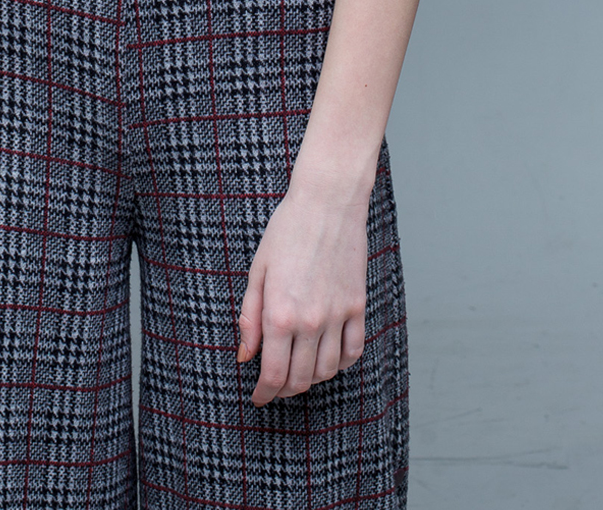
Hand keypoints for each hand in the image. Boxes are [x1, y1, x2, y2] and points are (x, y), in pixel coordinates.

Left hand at [236, 169, 368, 405]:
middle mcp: (310, 322)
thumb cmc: (287, 230)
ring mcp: (338, 315)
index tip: (258, 398)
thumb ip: (250, 318)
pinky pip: (353, 351)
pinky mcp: (357, 307)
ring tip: (299, 371)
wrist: (327, 203)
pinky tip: (328, 358)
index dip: (263, 393)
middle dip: (284, 390)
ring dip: (311, 379)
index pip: (272, 374)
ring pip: (327, 371)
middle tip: (275, 386)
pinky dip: (341, 364)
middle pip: (300, 379)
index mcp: (279, 314)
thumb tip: (245, 356)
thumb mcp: (257, 271)